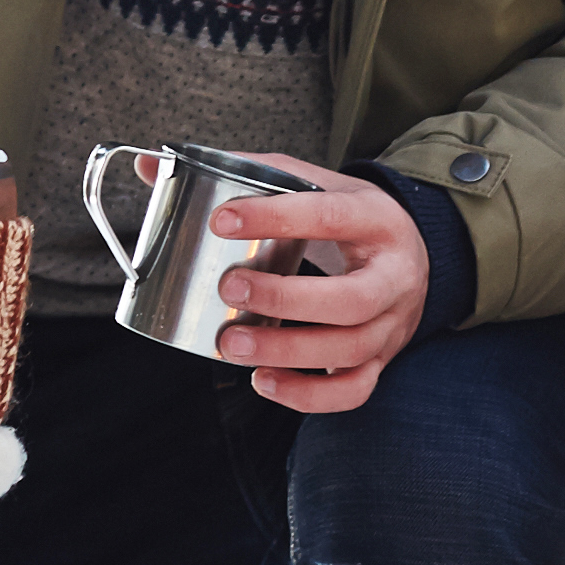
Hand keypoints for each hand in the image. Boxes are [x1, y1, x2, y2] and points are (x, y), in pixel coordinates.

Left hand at [204, 172, 432, 415]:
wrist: (413, 254)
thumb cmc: (349, 219)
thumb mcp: (317, 184)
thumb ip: (248, 174)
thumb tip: (151, 170)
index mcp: (377, 219)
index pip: (329, 216)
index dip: (275, 218)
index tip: (221, 221)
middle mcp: (394, 276)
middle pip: (351, 299)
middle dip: (285, 300)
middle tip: (228, 289)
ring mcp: (392, 323)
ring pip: (349, 349)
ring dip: (286, 352)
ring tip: (231, 345)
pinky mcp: (382, 359)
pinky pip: (352, 390)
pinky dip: (306, 395)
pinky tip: (262, 381)